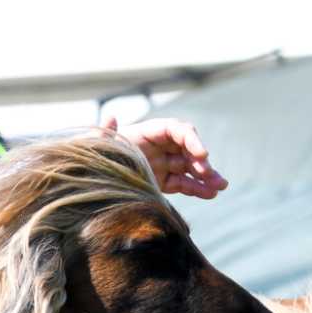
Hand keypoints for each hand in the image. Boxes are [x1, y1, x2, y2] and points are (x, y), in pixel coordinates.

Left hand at [105, 116, 228, 199]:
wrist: (90, 180)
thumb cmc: (93, 158)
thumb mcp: (96, 147)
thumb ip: (104, 135)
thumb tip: (110, 117)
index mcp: (146, 133)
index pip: (176, 129)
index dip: (192, 139)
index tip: (203, 154)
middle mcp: (158, 146)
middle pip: (187, 148)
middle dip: (201, 160)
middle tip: (210, 175)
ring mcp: (162, 163)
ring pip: (189, 167)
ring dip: (206, 175)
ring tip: (220, 186)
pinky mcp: (163, 181)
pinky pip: (184, 183)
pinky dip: (196, 189)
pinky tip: (210, 194)